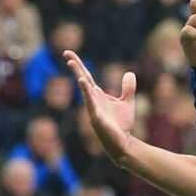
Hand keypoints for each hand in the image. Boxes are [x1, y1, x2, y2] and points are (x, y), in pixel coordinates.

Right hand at [64, 50, 136, 165]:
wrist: (122, 142)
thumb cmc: (121, 124)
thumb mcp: (127, 101)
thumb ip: (128, 88)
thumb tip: (129, 73)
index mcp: (97, 95)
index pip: (86, 76)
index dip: (78, 65)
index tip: (68, 54)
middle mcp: (92, 100)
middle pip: (83, 79)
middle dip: (76, 67)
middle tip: (66, 53)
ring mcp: (93, 109)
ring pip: (86, 91)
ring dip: (81, 79)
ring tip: (74, 65)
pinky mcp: (97, 119)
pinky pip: (91, 104)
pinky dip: (87, 94)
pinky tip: (83, 84)